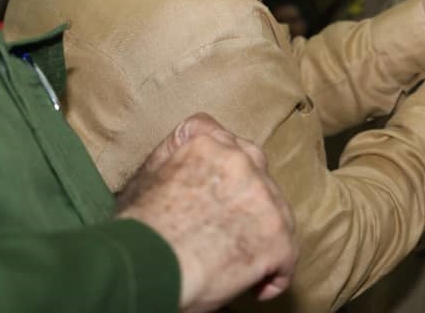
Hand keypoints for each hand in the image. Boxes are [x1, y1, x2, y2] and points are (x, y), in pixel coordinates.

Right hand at [116, 114, 297, 312]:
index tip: (218, 193)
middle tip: (228, 229)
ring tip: (235, 260)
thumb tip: (182, 153)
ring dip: (261, 236)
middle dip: (247, 202)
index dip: (225, 170)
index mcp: (208, 143)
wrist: (144, 267)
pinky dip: (275, 272)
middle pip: (258, 175)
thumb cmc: (135, 234)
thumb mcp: (145, 178)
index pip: (226, 139)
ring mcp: (264, 197)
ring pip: (277, 213)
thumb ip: (173, 157)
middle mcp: (242, 161)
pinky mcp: (277, 234)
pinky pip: (288, 253)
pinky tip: (254, 284)